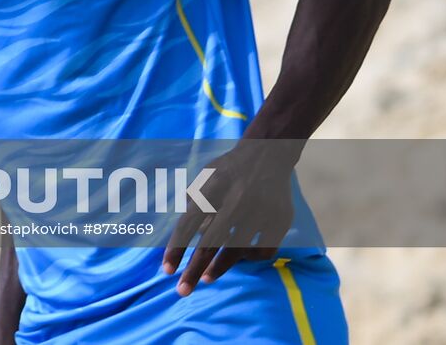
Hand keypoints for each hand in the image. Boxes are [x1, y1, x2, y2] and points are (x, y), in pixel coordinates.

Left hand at [162, 141, 298, 293]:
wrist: (268, 154)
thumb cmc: (228, 169)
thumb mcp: (204, 175)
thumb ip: (192, 200)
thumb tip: (188, 232)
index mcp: (211, 189)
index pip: (187, 225)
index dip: (175, 250)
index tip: (166, 271)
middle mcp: (234, 201)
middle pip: (209, 244)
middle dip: (193, 271)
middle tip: (182, 291)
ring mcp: (259, 212)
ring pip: (235, 251)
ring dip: (218, 269)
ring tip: (206, 280)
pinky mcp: (279, 221)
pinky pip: (262, 250)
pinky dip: (249, 259)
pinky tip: (239, 260)